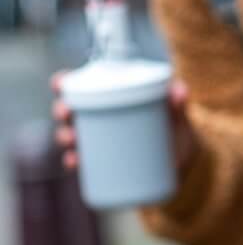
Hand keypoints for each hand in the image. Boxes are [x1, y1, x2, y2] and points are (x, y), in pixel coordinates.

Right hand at [50, 74, 198, 175]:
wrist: (180, 160)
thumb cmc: (173, 128)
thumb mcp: (176, 114)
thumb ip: (178, 102)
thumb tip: (179, 91)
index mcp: (110, 97)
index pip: (80, 85)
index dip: (64, 82)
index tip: (60, 82)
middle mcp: (97, 117)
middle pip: (69, 110)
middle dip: (61, 110)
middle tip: (67, 113)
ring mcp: (97, 141)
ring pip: (70, 135)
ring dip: (65, 136)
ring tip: (73, 140)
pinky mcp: (101, 162)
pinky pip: (81, 162)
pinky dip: (73, 162)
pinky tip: (74, 162)